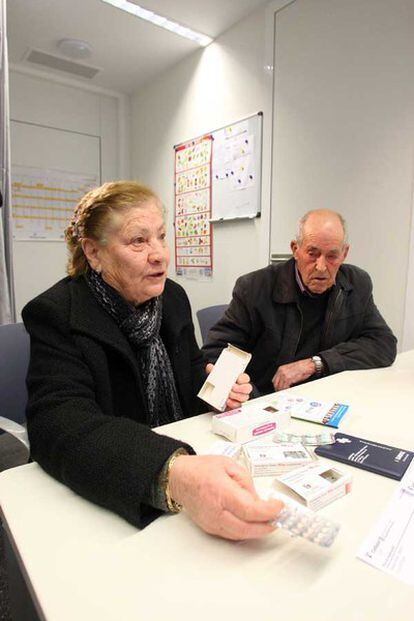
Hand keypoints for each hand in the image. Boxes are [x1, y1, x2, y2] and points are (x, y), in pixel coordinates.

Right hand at [168, 454, 283, 539]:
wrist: (179, 478)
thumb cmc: (201, 469)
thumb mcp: (229, 465)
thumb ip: (246, 482)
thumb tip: (258, 500)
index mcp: (221, 491)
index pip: (250, 509)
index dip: (268, 511)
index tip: (279, 506)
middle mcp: (216, 510)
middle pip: (247, 528)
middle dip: (266, 526)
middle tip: (277, 519)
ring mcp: (212, 522)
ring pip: (240, 535)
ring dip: (257, 531)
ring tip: (268, 521)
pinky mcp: (210, 528)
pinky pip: (232, 535)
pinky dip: (245, 532)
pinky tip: (253, 524)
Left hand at [206, 363, 251, 409]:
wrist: (214, 399)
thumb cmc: (219, 385)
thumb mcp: (216, 377)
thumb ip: (214, 371)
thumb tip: (210, 366)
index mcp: (239, 380)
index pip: (245, 378)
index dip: (242, 378)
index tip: (237, 379)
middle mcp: (241, 389)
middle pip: (247, 388)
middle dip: (240, 388)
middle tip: (232, 387)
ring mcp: (240, 397)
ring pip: (244, 397)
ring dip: (236, 396)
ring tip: (228, 394)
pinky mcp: (236, 405)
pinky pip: (238, 405)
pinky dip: (233, 403)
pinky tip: (227, 401)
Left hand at [272, 358, 314, 390]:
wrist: (308, 365)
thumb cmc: (302, 367)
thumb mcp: (291, 369)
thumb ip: (285, 375)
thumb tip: (284, 382)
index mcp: (281, 369)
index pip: (275, 379)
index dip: (276, 385)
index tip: (278, 388)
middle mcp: (281, 371)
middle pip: (276, 383)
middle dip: (278, 389)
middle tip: (280, 392)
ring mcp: (284, 375)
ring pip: (280, 386)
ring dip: (282, 390)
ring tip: (284, 393)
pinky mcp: (289, 378)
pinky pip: (285, 387)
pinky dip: (286, 390)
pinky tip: (287, 391)